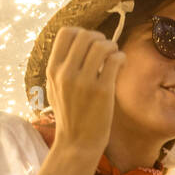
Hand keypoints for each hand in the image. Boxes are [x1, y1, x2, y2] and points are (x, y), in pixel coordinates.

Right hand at [45, 26, 125, 158]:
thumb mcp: (54, 88)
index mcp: (53, 70)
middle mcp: (66, 73)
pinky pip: (115, 60)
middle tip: (106, 50)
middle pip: (86, 35)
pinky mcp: (102, 90)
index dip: (82, 32)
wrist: (77, 142)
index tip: (90, 44)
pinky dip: (121, 58)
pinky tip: (120, 65)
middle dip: (100, 38)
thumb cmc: (69, 115)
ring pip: (102, 45)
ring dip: (112, 47)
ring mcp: (84, 82)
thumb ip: (60, 66)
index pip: (66, 32)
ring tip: (114, 57)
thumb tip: (73, 41)